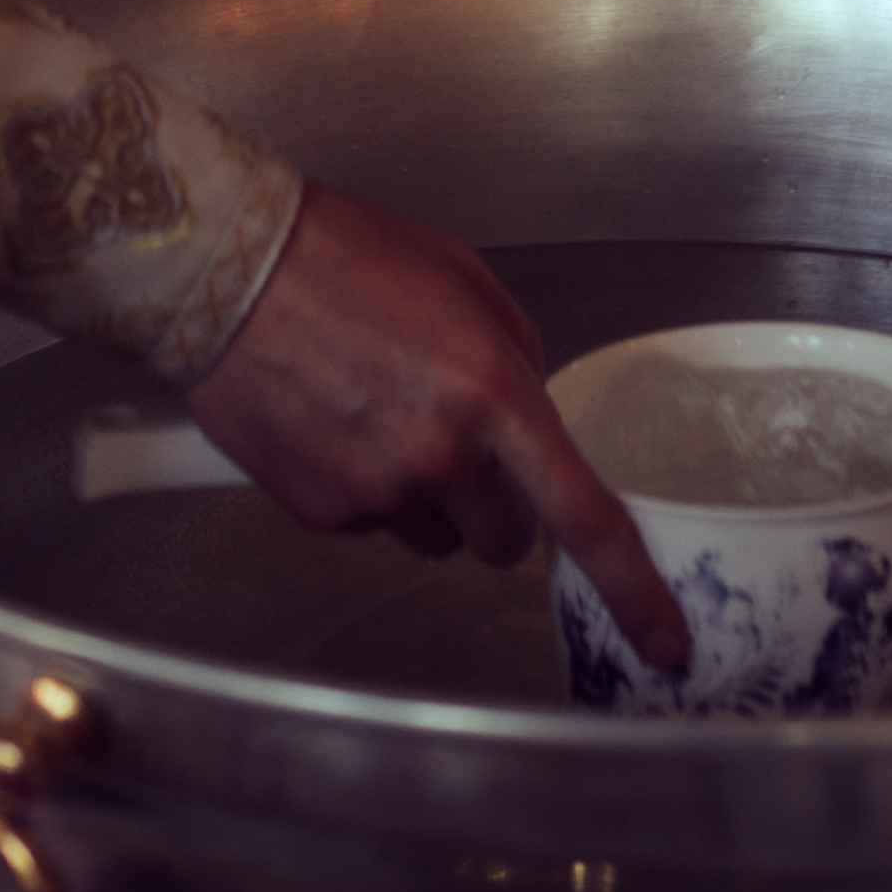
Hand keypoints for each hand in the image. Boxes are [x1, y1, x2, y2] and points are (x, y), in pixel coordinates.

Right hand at [188, 184, 687, 671]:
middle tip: (458, 440)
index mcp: (489, 388)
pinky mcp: (323, 514)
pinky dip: (367, 489)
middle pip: (504, 542)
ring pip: (436, 539)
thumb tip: (530, 404)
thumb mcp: (458, 273)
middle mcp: (439, 454)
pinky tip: (336, 422)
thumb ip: (512, 348)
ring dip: (429, 499)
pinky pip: (374, 525)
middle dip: (496, 504)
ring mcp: (377, 493)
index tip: (664, 640)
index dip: (632, 589)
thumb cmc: (339, 252)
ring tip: (380, 415)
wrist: (227, 268)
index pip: (582, 515)